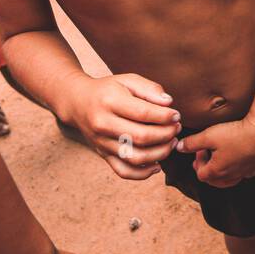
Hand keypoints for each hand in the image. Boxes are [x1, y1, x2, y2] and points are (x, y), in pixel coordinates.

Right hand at [66, 73, 180, 179]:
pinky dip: (142, 174)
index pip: (143, 113)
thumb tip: (168, 103)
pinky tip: (157, 166)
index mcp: (110, 102)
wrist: (77, 102)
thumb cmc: (108, 89)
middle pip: (140, 137)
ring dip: (159, 154)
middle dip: (165, 134)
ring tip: (171, 143)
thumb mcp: (127, 80)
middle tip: (177, 128)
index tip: (176, 115)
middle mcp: (103, 124)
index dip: (164, 116)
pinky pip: (123, 171)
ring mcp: (102, 142)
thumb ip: (149, 88)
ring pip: (134, 157)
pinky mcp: (103, 155)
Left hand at [177, 114, 254, 187]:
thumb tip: (178, 147)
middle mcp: (229, 176)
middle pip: (213, 180)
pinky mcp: (254, 168)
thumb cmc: (235, 133)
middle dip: (207, 169)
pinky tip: (237, 162)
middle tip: (206, 156)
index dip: (198, 160)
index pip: (200, 173)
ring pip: (228, 181)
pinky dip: (237, 171)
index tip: (201, 148)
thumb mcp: (208, 135)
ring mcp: (243, 173)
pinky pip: (243, 175)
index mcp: (216, 171)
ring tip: (219, 163)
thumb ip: (191, 143)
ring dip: (220, 174)